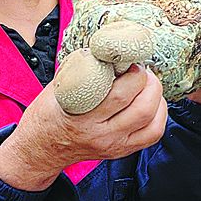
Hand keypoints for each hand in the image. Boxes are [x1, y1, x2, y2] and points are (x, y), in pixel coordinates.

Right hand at [0, 64, 168, 190]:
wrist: (41, 148)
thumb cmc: (49, 114)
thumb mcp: (61, 87)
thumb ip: (86, 69)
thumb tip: (109, 49)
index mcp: (83, 117)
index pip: (121, 95)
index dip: (134, 73)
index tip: (130, 61)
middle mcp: (101, 135)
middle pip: (142, 109)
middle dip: (150, 83)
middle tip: (143, 71)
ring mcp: (114, 146)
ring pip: (152, 123)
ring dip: (157, 98)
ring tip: (148, 85)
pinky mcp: (122, 151)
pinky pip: (152, 135)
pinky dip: (159, 115)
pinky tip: (152, 103)